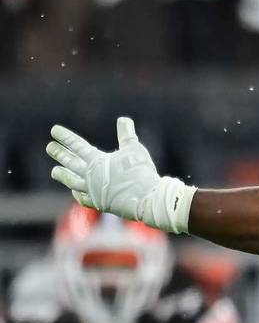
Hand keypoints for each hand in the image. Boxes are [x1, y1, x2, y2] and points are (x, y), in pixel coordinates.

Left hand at [45, 117, 195, 233]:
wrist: (146, 199)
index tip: (54, 130)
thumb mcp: (135, 149)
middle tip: (49, 147)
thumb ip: (127, 134)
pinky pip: (82, 198)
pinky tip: (75, 191)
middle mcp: (90, 175)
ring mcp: (92, 190)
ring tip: (54, 171)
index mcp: (97, 160)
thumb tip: (123, 119)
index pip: (77, 145)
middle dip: (59, 153)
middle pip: (70, 162)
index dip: (65, 137)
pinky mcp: (99, 203)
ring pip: (71, 181)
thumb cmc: (141, 172)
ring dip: (62, 175)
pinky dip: (77, 193)